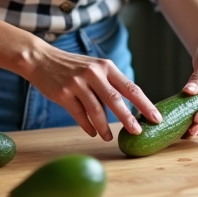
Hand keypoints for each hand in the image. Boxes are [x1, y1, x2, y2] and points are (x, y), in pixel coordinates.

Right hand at [21, 42, 161, 141]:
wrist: (41, 59)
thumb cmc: (72, 67)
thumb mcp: (94, 68)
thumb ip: (109, 84)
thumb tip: (129, 108)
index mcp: (106, 66)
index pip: (131, 87)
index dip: (145, 104)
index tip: (156, 118)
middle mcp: (93, 73)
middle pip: (116, 100)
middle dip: (129, 118)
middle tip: (138, 132)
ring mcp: (77, 83)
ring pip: (96, 111)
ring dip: (105, 127)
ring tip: (109, 137)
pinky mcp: (63, 94)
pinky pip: (79, 115)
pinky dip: (88, 126)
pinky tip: (93, 133)